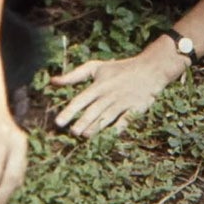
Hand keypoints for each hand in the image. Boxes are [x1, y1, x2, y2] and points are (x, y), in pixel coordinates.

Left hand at [51, 38, 188, 137]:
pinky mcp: (135, 108)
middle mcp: (109, 95)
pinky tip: (110, 136)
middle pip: (93, 111)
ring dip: (96, 127)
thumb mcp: (96, 67)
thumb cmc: (119, 69)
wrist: (150, 68)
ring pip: (107, 117)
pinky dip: (118, 127)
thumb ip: (74, 75)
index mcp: (98, 86)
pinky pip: (125, 120)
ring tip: (84, 135)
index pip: (80, 100)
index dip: (69, 111)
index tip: (58, 122)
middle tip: (72, 132)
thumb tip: (53, 81)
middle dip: (82, 122)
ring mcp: (122, 102)